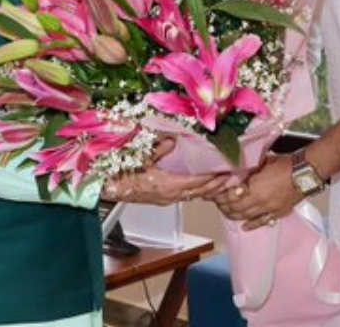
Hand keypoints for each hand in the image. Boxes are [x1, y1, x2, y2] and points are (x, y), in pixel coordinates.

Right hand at [101, 137, 227, 204]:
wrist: (107, 188)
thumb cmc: (121, 172)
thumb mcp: (140, 156)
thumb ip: (159, 148)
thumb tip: (173, 140)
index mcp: (167, 185)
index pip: (197, 182)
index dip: (213, 178)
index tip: (226, 170)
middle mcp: (170, 195)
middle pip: (200, 192)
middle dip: (217, 185)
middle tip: (232, 177)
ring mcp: (166, 199)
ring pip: (194, 196)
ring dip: (209, 190)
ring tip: (223, 182)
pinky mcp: (162, 199)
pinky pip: (186, 196)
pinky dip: (198, 191)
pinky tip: (202, 185)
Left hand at [211, 153, 301, 230]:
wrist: (304, 172)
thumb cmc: (284, 164)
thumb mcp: (261, 162)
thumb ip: (248, 171)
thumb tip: (236, 173)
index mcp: (253, 186)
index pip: (230, 196)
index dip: (220, 196)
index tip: (214, 193)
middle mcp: (259, 200)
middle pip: (235, 208)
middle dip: (224, 206)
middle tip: (218, 203)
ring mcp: (268, 209)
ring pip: (245, 217)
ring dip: (234, 216)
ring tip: (227, 212)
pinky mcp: (277, 213)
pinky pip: (261, 222)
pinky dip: (251, 225)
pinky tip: (244, 227)